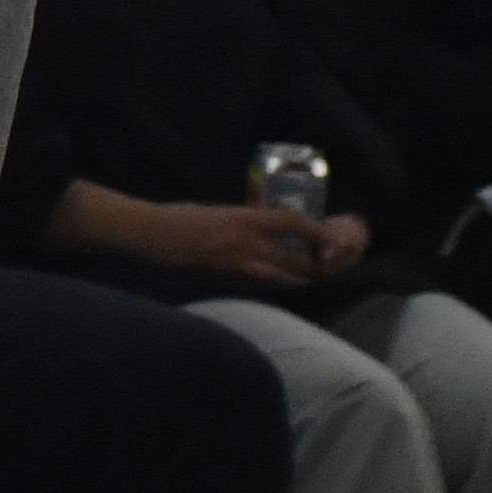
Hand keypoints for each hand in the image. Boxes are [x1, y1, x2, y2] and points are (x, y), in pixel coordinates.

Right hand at [68, 188, 351, 286]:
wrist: (156, 236)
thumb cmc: (185, 217)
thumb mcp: (223, 211)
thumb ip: (248, 220)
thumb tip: (269, 226)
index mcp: (246, 219)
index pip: (292, 223)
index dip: (317, 231)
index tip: (335, 235)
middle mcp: (248, 244)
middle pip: (295, 261)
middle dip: (318, 265)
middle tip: (333, 263)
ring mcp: (239, 264)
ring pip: (283, 277)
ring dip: (302, 277)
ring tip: (314, 274)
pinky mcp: (230, 276)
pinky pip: (264, 281)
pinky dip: (279, 281)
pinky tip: (284, 279)